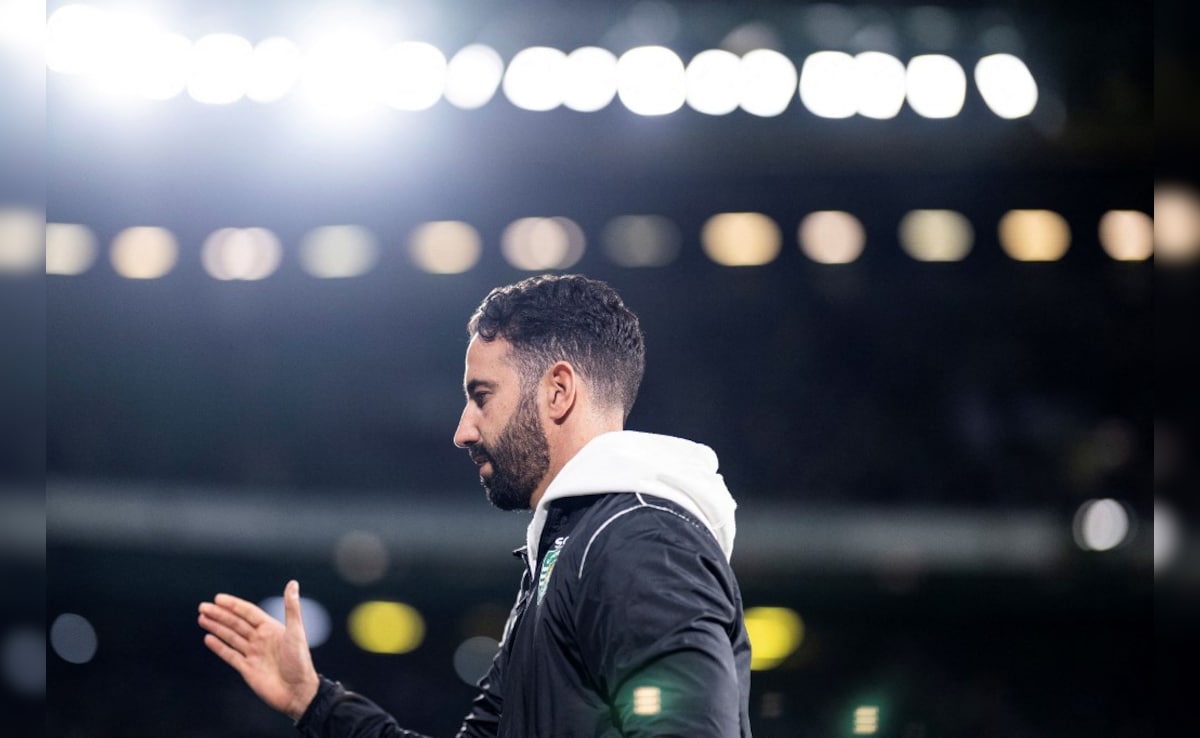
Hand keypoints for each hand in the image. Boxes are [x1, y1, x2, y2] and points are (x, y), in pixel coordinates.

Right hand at [198, 580, 320, 720]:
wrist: (297, 692)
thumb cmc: (300, 662)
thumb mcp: (296, 632)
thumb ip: (291, 608)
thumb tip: (292, 583)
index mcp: (271, 629)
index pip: (248, 613)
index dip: (233, 605)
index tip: (218, 598)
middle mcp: (261, 639)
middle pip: (236, 623)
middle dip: (219, 614)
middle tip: (202, 606)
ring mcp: (253, 654)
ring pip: (231, 637)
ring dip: (216, 627)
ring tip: (202, 618)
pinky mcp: (247, 669)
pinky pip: (230, 655)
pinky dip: (219, 647)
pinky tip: (209, 639)